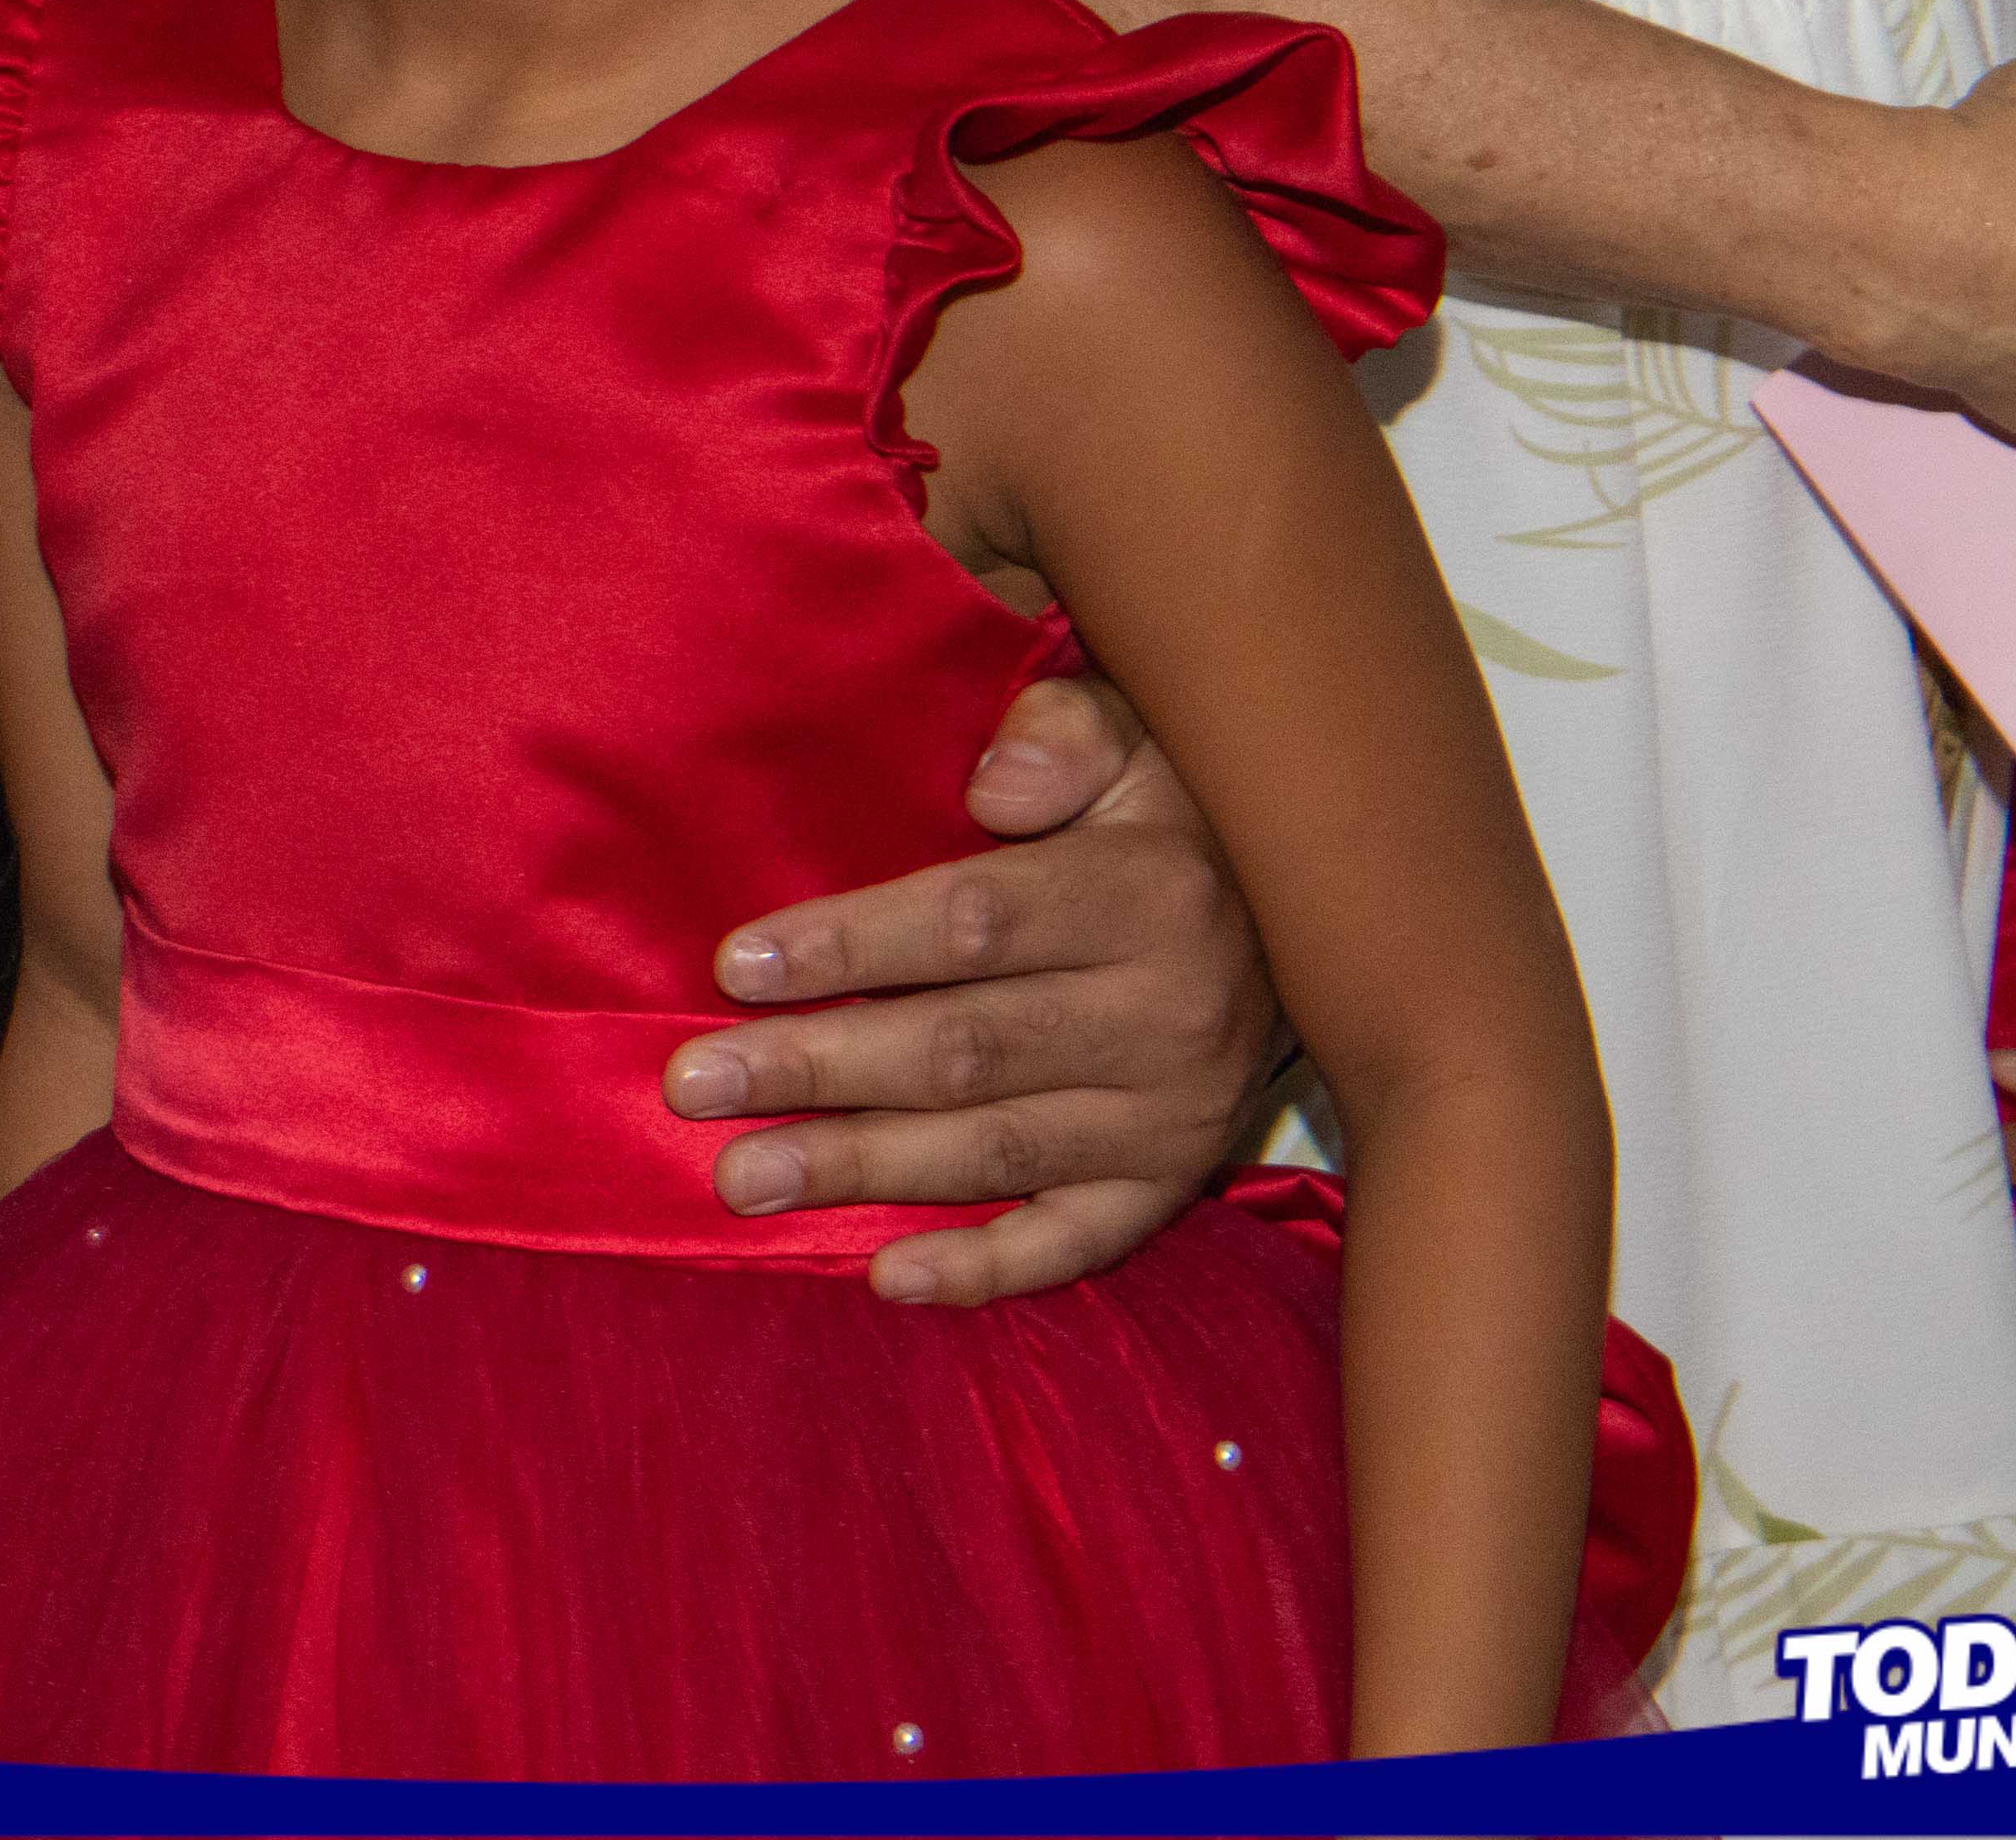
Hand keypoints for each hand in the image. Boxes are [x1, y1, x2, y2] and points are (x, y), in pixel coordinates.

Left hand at [659, 672, 1282, 1303]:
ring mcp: (1171, 1117)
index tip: (735, 965)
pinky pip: (1074, 1243)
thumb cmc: (1176, 820)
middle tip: (693, 1085)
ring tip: (740, 1178)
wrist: (1322, 931)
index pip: (975, 924)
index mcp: (1148, 894)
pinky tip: (885, 1276)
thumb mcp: (1139, 742)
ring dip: (862, 1169)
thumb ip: (1062, 739)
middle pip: (964, 1050)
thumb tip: (994, 783)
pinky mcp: (1171, 1185)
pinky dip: (983, 1269)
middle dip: (817, 1069)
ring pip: (997, 1152)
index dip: (853, 944)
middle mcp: (1166, 1017)